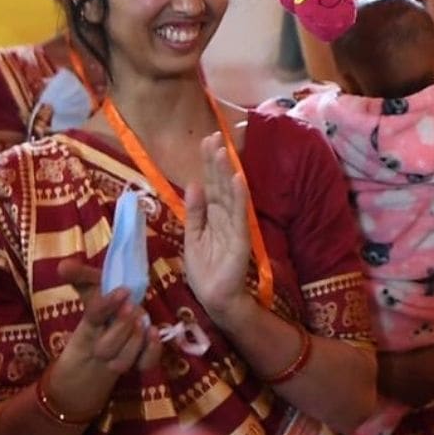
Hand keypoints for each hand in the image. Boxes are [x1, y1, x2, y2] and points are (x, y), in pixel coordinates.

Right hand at [49, 257, 161, 415]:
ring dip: (134, 342)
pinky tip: (155, 334)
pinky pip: (143, 366)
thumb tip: (63, 265)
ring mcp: (117, 358)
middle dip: (121, 327)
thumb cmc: (98, 314)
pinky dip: (151, 353)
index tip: (124, 290)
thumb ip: (80, 276)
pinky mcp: (134, 364)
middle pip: (105, 347)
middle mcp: (101, 345)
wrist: (92, 356)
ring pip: (122, 362)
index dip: (106, 305)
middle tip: (133, 307)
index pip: (94, 317)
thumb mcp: (90, 291)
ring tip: (143, 322)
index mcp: (89, 325)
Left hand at [182, 137, 252, 325]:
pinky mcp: (241, 238)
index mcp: (212, 215)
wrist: (215, 298)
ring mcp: (234, 225)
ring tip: (224, 151)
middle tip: (214, 137)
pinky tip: (239, 179)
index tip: (207, 141)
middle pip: (220, 183)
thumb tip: (194, 183)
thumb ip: (194, 212)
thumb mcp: (192, 237)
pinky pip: (240, 214)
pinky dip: (240, 196)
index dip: (209, 163)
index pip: (211, 184)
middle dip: (216, 161)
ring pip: (229, 193)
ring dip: (227, 172)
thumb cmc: (204, 270)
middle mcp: (225, 215)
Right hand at [375, 339, 433, 409]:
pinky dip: (423, 388)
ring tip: (420, 369)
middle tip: (427, 357)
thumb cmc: (408, 357)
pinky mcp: (417, 404)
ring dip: (433, 378)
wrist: (385, 374)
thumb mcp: (431, 348)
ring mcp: (429, 398)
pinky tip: (413, 381)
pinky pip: (426, 394)